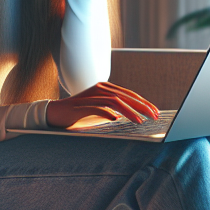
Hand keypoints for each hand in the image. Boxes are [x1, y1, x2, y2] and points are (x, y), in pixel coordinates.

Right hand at [45, 82, 160, 129]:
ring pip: (114, 101)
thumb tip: (126, 116)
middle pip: (125, 96)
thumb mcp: (99, 109)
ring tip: (140, 121)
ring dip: (129, 111)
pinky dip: (108, 113)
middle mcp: (99, 88)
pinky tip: (117, 120)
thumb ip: (111, 109)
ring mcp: (90, 96)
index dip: (143, 102)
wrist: (55, 114)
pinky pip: (97, 107)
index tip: (155, 112)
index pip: (129, 94)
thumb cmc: (78, 113)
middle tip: (154, 116)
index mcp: (105, 88)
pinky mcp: (81, 105)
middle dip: (142, 106)